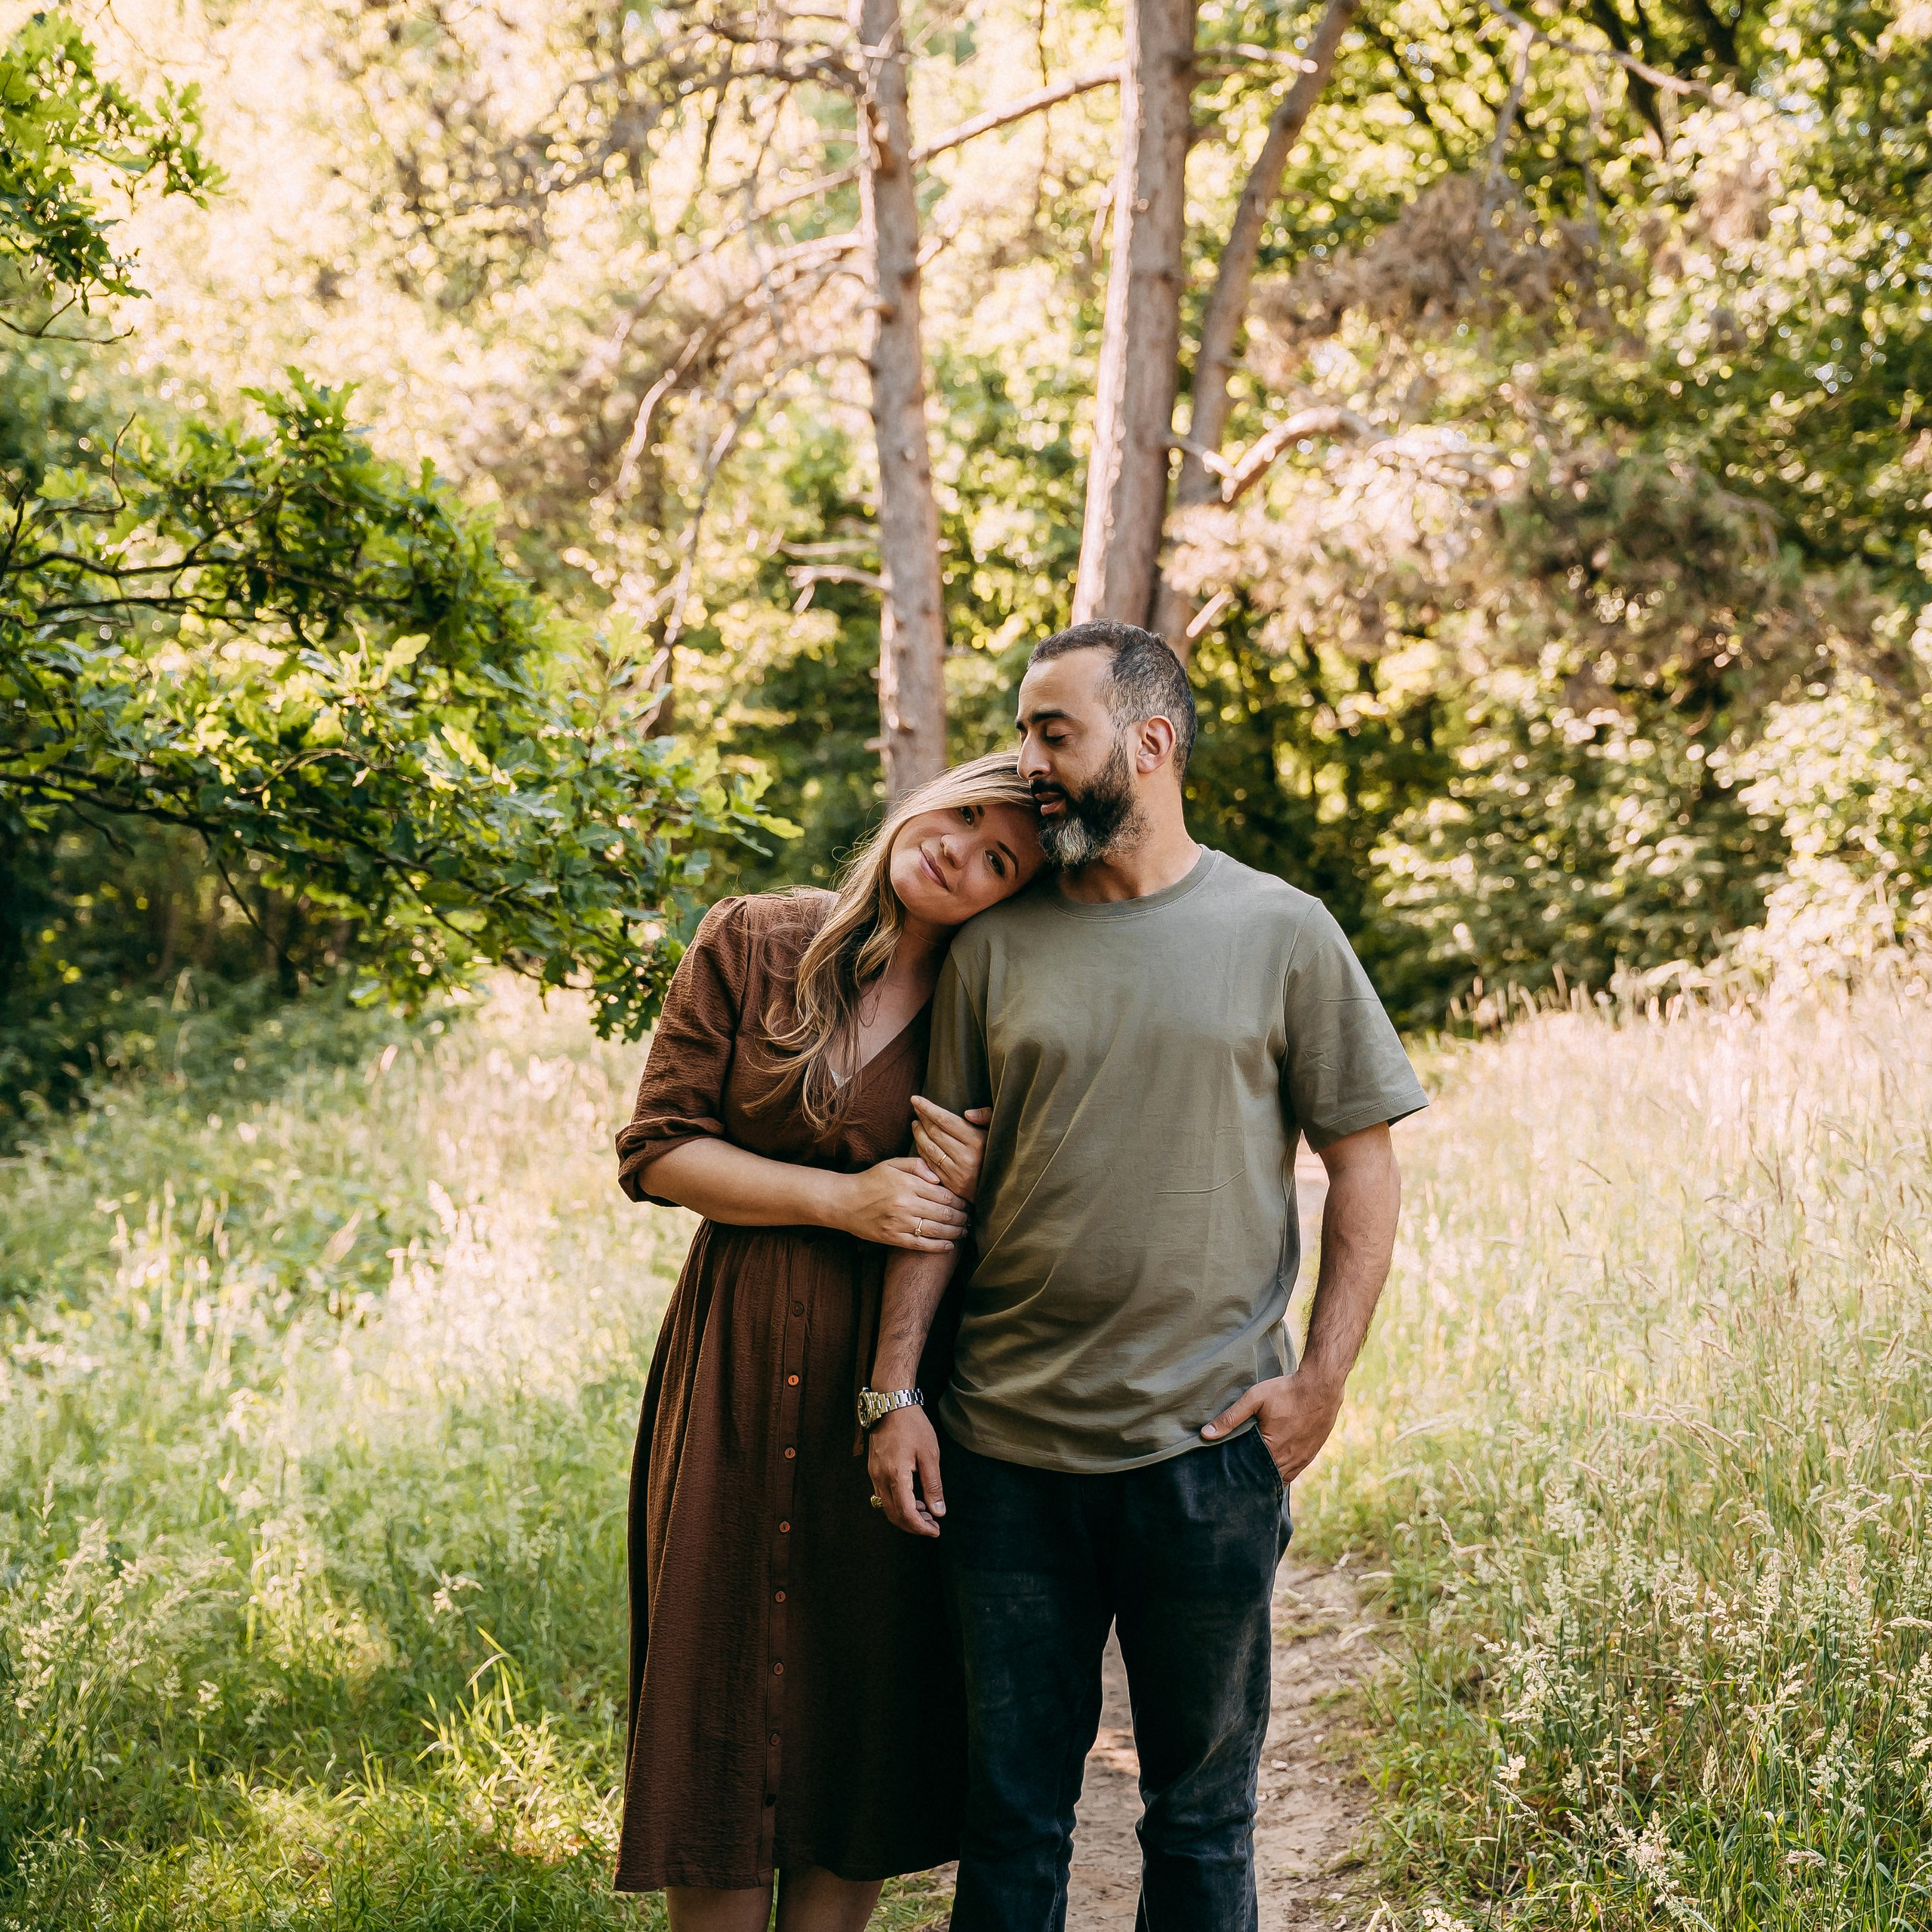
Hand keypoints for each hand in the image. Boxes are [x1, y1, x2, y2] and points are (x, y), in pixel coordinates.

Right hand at [833, 1157, 967, 1251]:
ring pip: (936, 1230)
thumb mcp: (892, 1164)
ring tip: (964, 1232)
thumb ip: (917, 1165)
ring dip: (955, 1232)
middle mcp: (906, 1204)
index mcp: (908, 1184)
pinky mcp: (892, 1238)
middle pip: (944, 1213)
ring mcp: (899, 1223)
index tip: (968, 1204)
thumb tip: (938, 1177)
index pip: (944, 1195)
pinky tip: (949, 1246)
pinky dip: (938, 1247)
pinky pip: (920, 1245)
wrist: (844, 1201)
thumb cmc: (870, 1180)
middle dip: (962, 1218)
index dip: (961, 1202)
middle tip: (970, 1219)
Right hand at [867, 1404, 944, 1536]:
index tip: (935, 1531)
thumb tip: (939, 1512)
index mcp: (896, 1476)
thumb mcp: (930, 1455)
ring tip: (926, 1513)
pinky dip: (898, 1504)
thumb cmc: (913, 1426)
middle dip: (913, 1526)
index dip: (921, 1528)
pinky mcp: (873, 1469)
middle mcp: (880, 1478)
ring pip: (887, 1507)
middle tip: (933, 1526)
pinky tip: (913, 1498)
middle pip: (894, 1515)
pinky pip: (883, 1495)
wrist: (891, 1404)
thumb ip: (933, 1486)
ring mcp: (874, 1474)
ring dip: (906, 1516)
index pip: (906, 1514)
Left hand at [910, 1098, 990, 1202]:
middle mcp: (966, 1157)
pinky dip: (922, 1150)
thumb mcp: (997, 1131)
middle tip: (916, 1108)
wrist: (999, 1187)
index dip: (928, 1108)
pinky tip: (920, 1141)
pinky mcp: (951, 1184)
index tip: (916, 1099)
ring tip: (915, 1123)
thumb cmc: (997, 1152)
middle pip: (935, 1132)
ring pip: (929, 1148)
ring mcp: (957, 1173)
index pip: (946, 1120)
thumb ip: (986, 1117)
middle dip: (922, 1118)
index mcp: (977, 1141)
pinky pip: (929, 1163)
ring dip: (918, 1133)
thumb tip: (967, 1113)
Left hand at [1200, 1372, 1343, 1485]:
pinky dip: (1281, 1473)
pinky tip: (1271, 1468)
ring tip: (1252, 1476)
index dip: (1238, 1476)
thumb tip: (1206, 1434)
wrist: (1321, 1387)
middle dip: (1252, 1480)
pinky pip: (1293, 1473)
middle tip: (1236, 1480)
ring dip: (1267, 1478)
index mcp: (1273, 1449)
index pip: (1250, 1473)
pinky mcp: (1310, 1455)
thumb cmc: (1286, 1391)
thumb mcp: (1255, 1399)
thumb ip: (1231, 1417)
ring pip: (1280, 1479)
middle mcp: (1289, 1460)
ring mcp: (1302, 1459)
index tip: (1227, 1477)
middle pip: (1265, 1479)